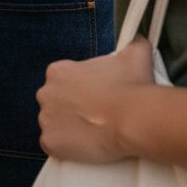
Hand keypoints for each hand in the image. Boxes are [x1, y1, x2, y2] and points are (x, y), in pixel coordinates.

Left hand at [36, 37, 155, 162]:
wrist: (132, 118)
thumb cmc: (131, 86)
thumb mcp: (134, 54)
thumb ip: (133, 42)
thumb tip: (141, 38)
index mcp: (58, 71)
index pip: (62, 82)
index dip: (79, 92)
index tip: (95, 99)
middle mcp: (45, 92)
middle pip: (54, 103)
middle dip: (70, 109)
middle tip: (94, 118)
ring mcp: (45, 119)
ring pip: (53, 125)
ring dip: (67, 129)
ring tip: (91, 134)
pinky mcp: (50, 142)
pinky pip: (52, 146)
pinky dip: (64, 148)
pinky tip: (82, 148)